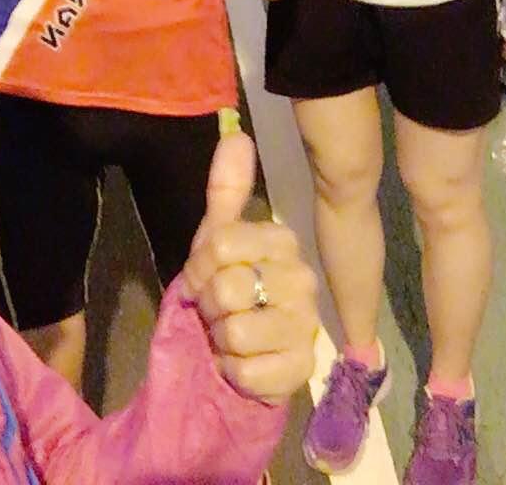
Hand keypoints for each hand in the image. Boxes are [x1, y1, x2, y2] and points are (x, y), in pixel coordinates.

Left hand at [183, 132, 318, 404]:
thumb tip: (236, 134)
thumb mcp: (218, 235)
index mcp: (283, 242)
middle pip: (226, 286)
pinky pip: (246, 370)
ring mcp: (306, 327)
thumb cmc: (228, 287)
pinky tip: (242, 362)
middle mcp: (304, 280)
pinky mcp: (300, 371)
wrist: (238, 350)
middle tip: (218, 309)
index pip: (222, 243)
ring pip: (236, 329)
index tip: (203, 277)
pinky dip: (232, 370)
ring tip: (230, 334)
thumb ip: (227, 188)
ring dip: (220, 338)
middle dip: (209, 304)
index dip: (199, 266)